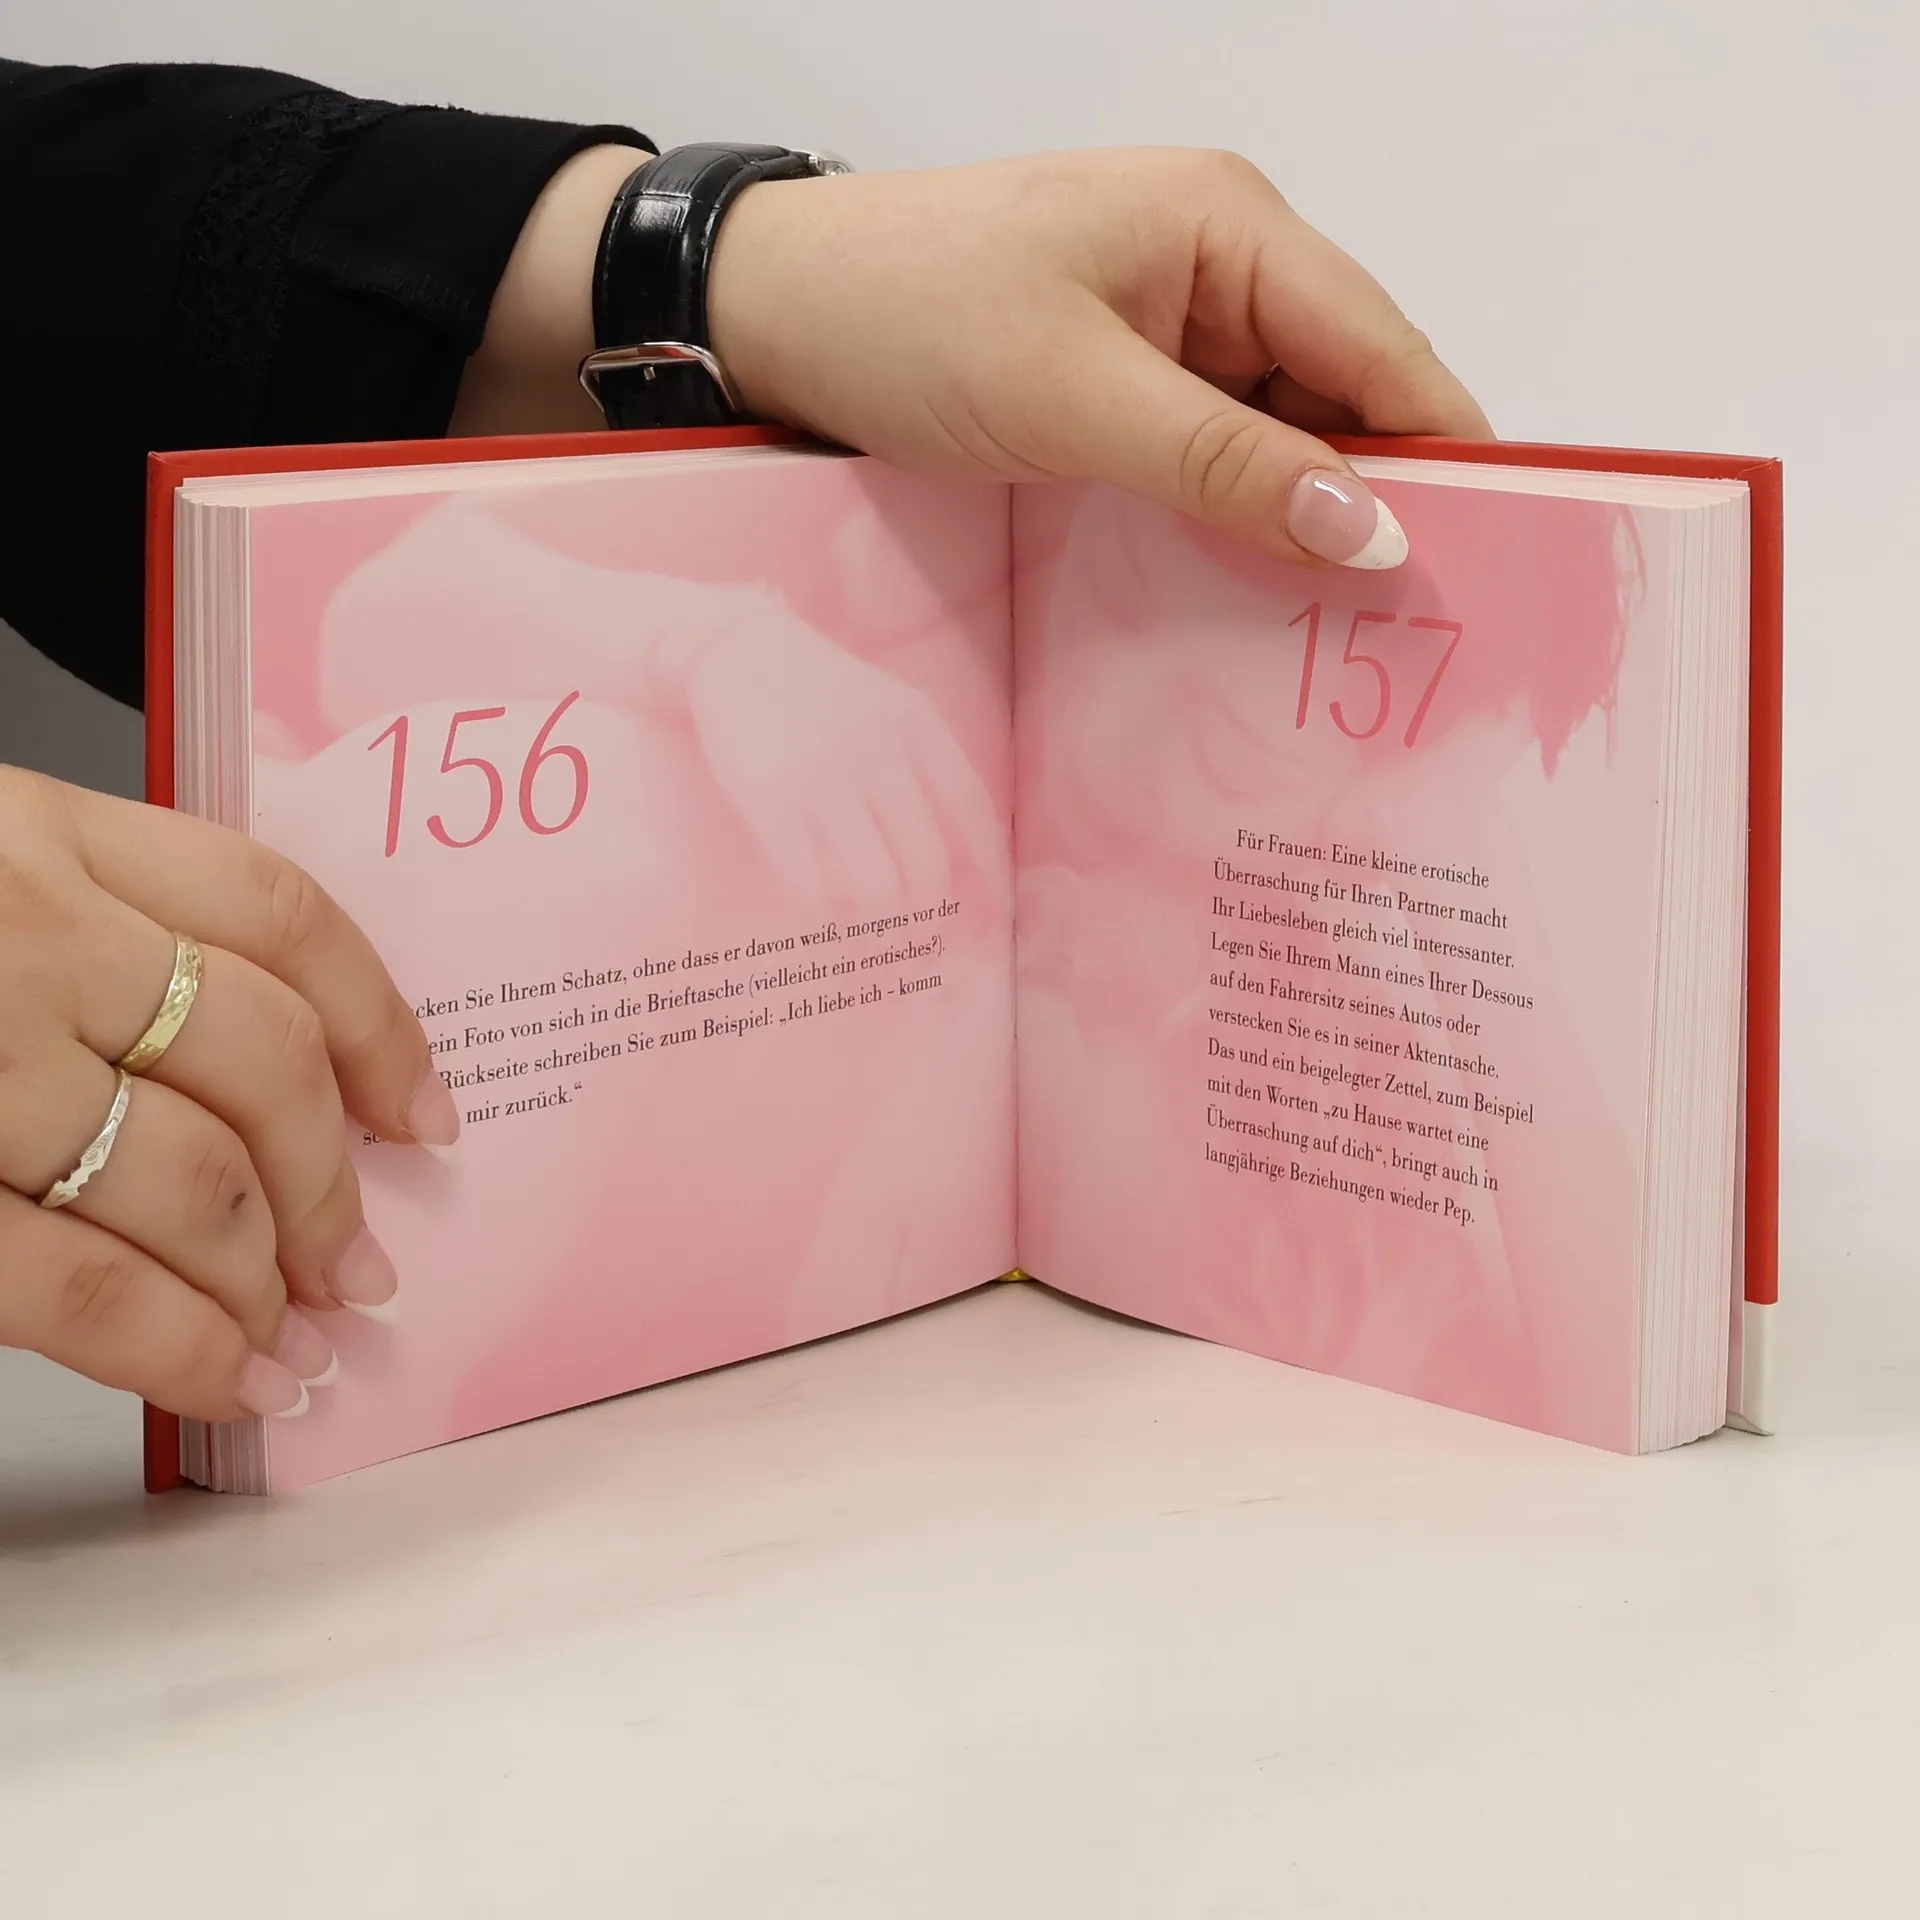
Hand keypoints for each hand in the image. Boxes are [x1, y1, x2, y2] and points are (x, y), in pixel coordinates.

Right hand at [0, 769, 453, 1419]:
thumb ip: (82, 921)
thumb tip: (245, 1069)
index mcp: (30, 826)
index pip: (275, 912)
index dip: (378, 1021)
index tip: (421, 1106)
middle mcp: (13, 927)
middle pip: (261, 1057)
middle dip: (333, 1177)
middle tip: (366, 1253)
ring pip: (190, 1178)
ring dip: (274, 1273)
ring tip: (311, 1326)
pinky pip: (74, 1286)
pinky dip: (180, 1348)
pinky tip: (239, 1381)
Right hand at [684, 620, 1004, 913]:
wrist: (738, 651)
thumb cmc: (825, 694)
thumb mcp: (893, 709)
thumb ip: (930, 769)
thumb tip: (967, 863)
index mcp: (919, 726)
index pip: (972, 814)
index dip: (988, 872)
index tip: (991, 910)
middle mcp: (877, 752)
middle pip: (927, 864)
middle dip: (924, 901)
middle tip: (908, 906)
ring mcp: (821, 778)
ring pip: (875, 887)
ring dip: (873, 908)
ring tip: (859, 898)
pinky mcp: (768, 801)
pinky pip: (811, 887)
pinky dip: (822, 905)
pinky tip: (817, 893)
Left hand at [708, 147, 1491, 567]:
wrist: (769, 308)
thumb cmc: (909, 314)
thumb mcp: (1074, 396)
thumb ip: (1228, 466)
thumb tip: (1375, 533)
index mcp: (1233, 229)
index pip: (1384, 350)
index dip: (1444, 457)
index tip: (1489, 571)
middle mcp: (1221, 270)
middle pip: (1344, 398)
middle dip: (1376, 504)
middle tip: (1408, 637)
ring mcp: (1169, 330)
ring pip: (1280, 437)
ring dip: (1301, 523)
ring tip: (1336, 639)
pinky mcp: (1122, 383)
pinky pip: (1211, 454)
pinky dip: (1234, 517)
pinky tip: (1248, 594)